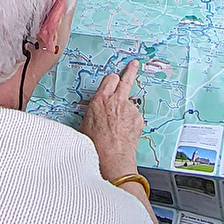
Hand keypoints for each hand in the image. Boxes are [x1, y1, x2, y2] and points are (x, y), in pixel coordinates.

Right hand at [81, 59, 143, 180]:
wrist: (111, 158)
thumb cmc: (94, 145)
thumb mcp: (85, 123)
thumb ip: (94, 111)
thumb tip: (96, 110)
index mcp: (100, 99)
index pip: (110, 78)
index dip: (112, 79)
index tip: (116, 76)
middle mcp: (116, 100)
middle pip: (126, 79)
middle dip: (130, 71)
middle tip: (134, 65)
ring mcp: (130, 109)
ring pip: (130, 102)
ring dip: (126, 109)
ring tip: (120, 126)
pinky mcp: (138, 118)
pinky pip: (135, 116)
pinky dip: (131, 121)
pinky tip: (125, 132)